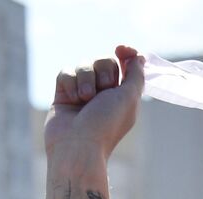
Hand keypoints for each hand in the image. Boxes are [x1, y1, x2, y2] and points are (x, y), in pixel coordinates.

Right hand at [45, 45, 144, 160]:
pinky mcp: (63, 94)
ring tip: (84, 99)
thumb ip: (136, 75)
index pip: (125, 65)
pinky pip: (65, 73)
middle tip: (104, 90)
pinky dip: (69, 83)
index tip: (121, 49)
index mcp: (124, 95)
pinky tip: (71, 100)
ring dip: (85, 79)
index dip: (125, 54)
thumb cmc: (106, 124)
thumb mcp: (129, 98)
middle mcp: (104, 94)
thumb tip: (139, 57)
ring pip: (83, 65)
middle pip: (104, 61)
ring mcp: (83, 93)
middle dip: (104, 71)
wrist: (77, 145)